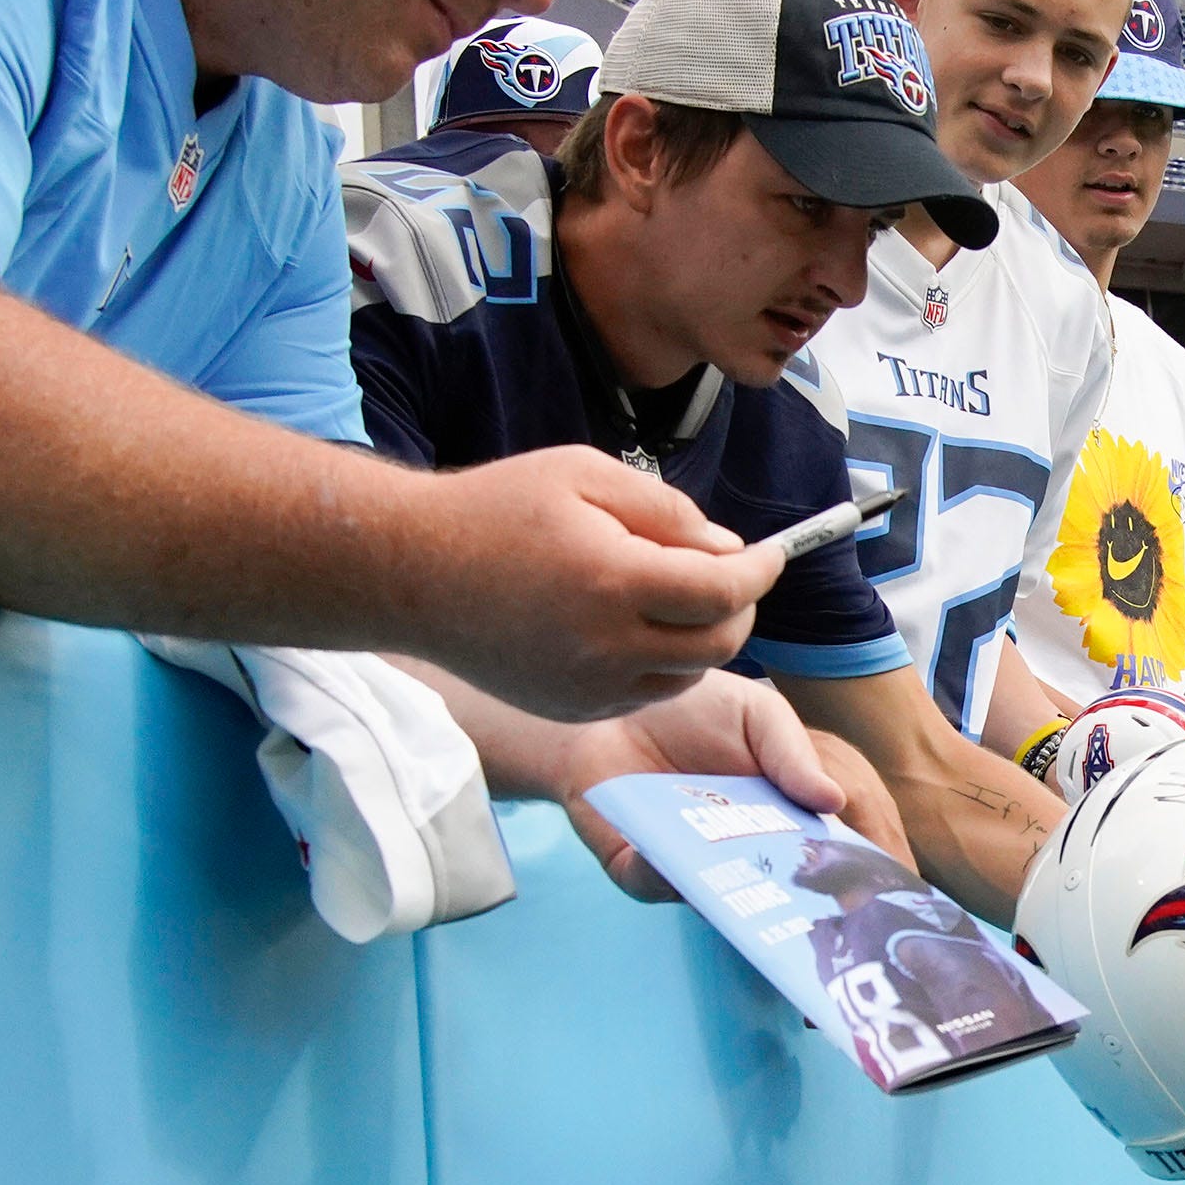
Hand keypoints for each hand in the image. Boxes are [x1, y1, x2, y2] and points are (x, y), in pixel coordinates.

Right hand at [407, 449, 786, 721]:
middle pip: (720, 643)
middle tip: (728, 576)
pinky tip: (635, 626)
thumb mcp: (586, 474)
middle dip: (739, 608)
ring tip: (673, 595)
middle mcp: (606, 646)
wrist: (412, 573)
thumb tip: (729, 552)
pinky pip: (646, 693)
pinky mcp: (573, 709)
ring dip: (701, 638)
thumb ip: (668, 511)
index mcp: (613, 580)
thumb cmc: (497, 509)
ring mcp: (588, 688)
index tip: (772, 555)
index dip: (760, 571)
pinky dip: (661, 663)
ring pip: (688, 674)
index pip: (724, 591)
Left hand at [553, 676, 855, 900]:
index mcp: (784, 819)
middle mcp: (743, 853)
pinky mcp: (637, 869)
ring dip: (744, 898)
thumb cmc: (691, 708)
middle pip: (787, 895)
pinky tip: (671, 856)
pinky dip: (665, 874)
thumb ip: (794, 754)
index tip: (882, 881)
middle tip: (836, 909)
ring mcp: (692, 867)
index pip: (831, 853)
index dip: (860, 872)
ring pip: (725, 904)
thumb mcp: (758, 715)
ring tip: (767, 893)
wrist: (610, 705)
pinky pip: (655, 886)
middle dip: (813, 905)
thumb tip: (835, 801)